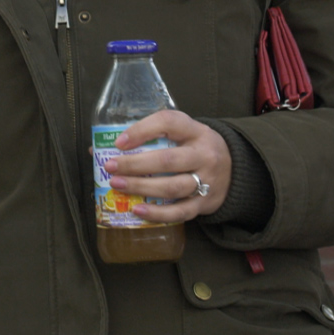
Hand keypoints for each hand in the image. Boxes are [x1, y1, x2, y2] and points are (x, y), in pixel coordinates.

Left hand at [103, 110, 231, 222]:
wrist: (234, 170)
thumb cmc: (196, 148)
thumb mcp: (184, 134)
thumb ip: (150, 137)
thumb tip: (98, 149)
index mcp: (196, 130)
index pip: (169, 122)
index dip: (142, 130)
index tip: (119, 141)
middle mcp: (204, 154)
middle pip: (168, 159)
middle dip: (135, 164)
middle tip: (110, 167)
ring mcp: (206, 180)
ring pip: (172, 186)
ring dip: (142, 187)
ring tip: (117, 185)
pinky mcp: (205, 203)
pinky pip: (180, 211)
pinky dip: (158, 212)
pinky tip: (138, 209)